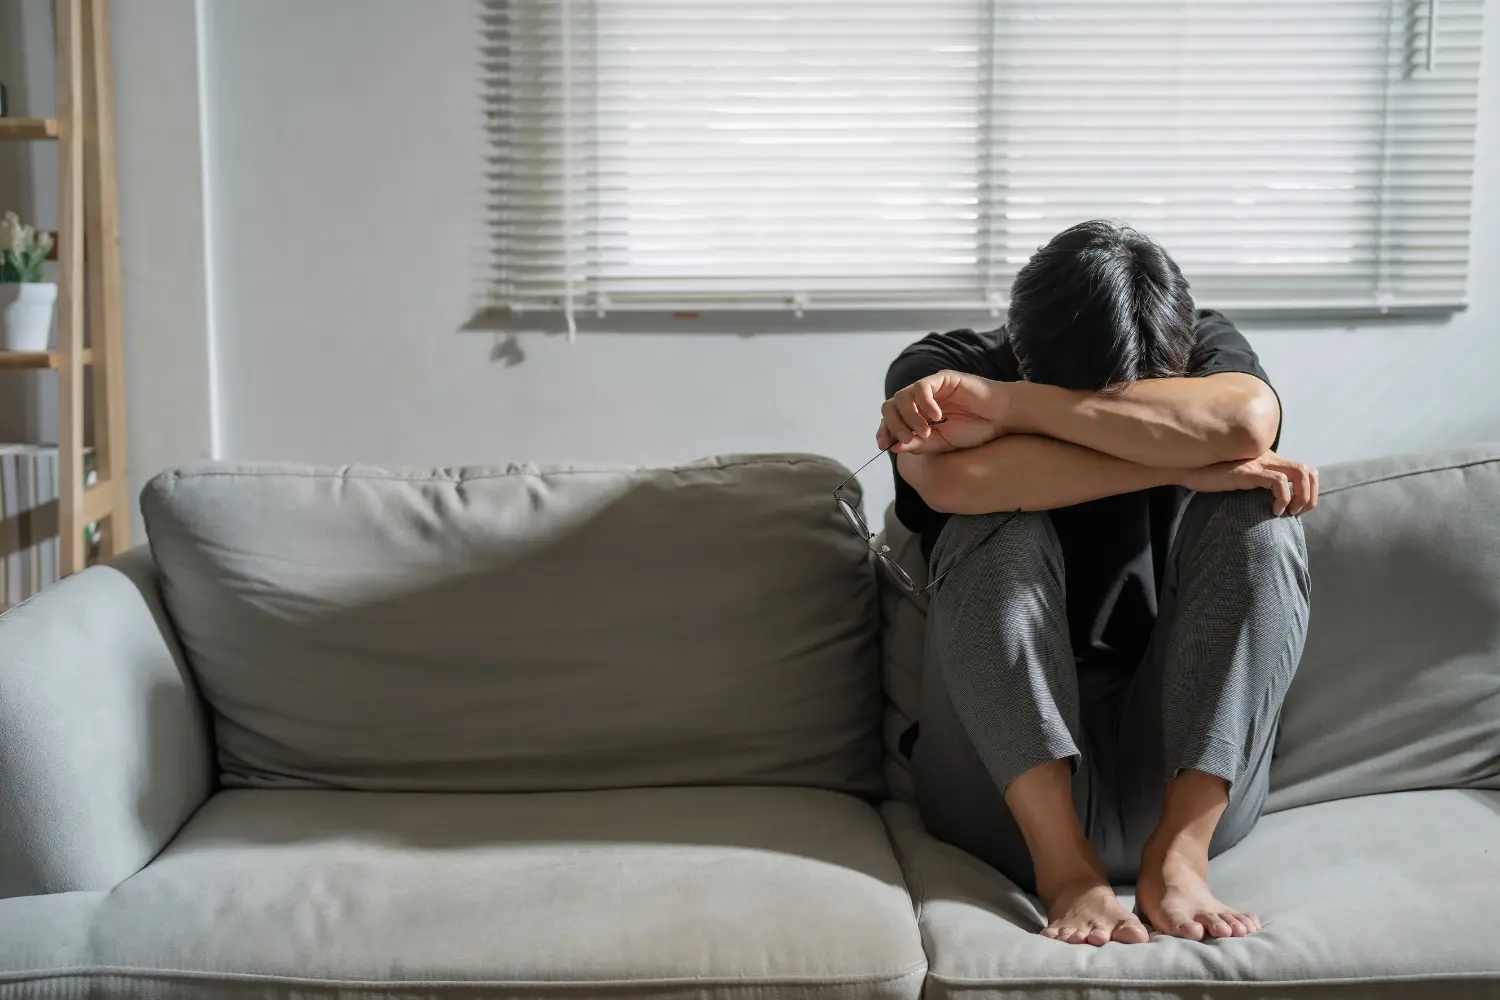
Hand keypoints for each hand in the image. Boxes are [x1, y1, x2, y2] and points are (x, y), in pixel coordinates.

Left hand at [877, 370, 1006, 453]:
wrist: (1000, 418)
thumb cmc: (973, 430)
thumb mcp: (941, 444)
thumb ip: (917, 444)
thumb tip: (893, 447)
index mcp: (916, 416)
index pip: (890, 419)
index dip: (884, 430)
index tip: (884, 444)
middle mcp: (919, 401)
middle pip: (890, 406)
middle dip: (894, 424)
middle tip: (907, 438)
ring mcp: (929, 388)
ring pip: (902, 396)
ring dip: (910, 416)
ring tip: (926, 431)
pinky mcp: (942, 379)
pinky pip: (922, 387)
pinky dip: (924, 403)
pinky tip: (937, 417)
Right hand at [1179, 451, 1318, 515]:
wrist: (1187, 468)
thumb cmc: (1209, 477)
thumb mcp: (1238, 479)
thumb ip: (1254, 484)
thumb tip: (1267, 505)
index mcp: (1268, 459)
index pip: (1303, 469)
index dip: (1308, 491)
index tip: (1297, 509)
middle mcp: (1268, 457)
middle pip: (1308, 471)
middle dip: (1310, 496)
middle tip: (1297, 513)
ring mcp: (1260, 463)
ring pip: (1300, 473)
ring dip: (1302, 496)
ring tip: (1288, 512)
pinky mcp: (1250, 471)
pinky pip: (1279, 483)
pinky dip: (1283, 499)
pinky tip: (1272, 511)